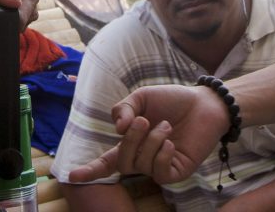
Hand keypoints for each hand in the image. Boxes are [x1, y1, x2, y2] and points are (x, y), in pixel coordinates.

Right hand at [67, 84, 227, 184]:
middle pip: (121, 161)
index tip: (71, 176)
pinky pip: (159, 171)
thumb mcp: (142, 98)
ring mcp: (158, 167)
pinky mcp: (175, 172)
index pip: (106, 162)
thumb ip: (124, 109)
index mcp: (130, 142)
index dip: (89, 170)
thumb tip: (117, 129)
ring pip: (141, 164)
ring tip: (167, 125)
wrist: (203, 103)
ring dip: (152, 140)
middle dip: (130, 140)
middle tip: (144, 120)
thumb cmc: (172, 100)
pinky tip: (171, 141)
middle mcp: (142, 157)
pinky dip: (163, 153)